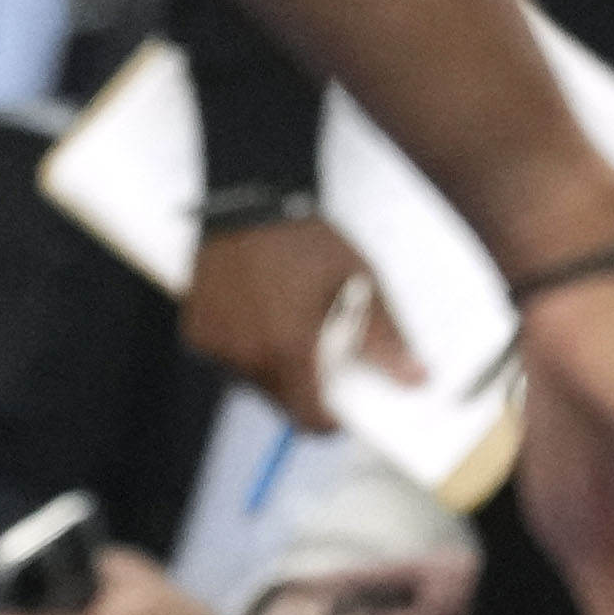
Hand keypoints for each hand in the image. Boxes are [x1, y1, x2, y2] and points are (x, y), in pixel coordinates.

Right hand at [183, 215, 374, 424]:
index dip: (332, 417)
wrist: (251, 195)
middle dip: (303, 387)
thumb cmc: (309, 239)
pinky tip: (256, 312)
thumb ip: (385, 339)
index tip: (344, 402)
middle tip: (318, 350)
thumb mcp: (359, 284)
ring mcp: (217, 346)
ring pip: (252, 382)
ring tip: (286, 321)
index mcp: (290, 350)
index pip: (311, 419)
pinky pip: (226, 359)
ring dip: (272, 367)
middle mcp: (247, 357)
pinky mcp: (196, 332)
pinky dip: (243, 347)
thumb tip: (417, 379)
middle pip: (282, 402)